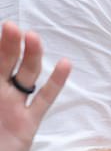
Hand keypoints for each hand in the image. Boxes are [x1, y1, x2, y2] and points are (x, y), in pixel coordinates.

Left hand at [0, 22, 70, 150]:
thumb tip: (14, 79)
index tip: (2, 28)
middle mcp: (0, 94)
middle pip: (7, 64)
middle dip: (9, 46)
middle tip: (12, 27)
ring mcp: (15, 107)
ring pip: (27, 76)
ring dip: (31, 57)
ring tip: (34, 38)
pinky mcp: (29, 122)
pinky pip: (44, 99)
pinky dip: (55, 82)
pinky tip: (65, 64)